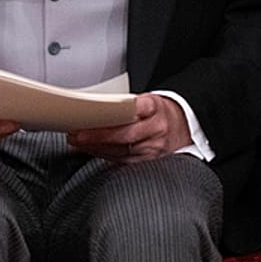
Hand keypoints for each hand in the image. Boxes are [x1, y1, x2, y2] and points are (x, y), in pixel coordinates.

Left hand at [68, 93, 191, 163]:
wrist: (183, 127)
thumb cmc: (160, 112)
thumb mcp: (148, 101)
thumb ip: (126, 105)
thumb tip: (94, 110)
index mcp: (156, 107)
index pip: (134, 109)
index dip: (112, 113)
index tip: (93, 115)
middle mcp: (157, 128)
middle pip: (124, 135)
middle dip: (97, 137)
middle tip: (76, 135)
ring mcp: (154, 147)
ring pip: (121, 151)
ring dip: (96, 148)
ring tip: (78, 142)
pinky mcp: (149, 160)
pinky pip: (123, 160)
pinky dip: (104, 156)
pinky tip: (91, 151)